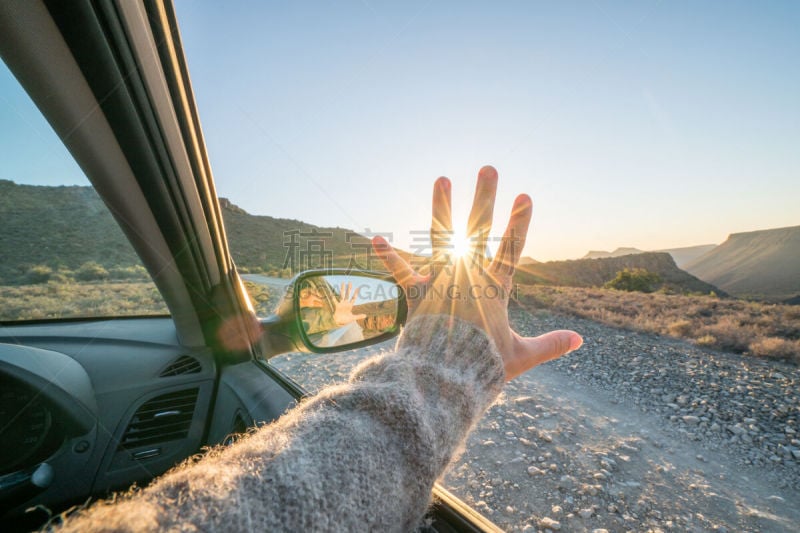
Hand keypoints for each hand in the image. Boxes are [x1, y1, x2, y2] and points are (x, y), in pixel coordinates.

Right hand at [333, 282, 366, 325]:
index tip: (357, 288)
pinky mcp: (337, 306)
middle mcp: (346, 303)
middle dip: (349, 289)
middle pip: (348, 294)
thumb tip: (365, 315)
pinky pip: (335, 301)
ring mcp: (341, 304)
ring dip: (342, 289)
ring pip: (342, 295)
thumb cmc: (346, 320)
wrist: (339, 322)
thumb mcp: (353, 318)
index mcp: (350, 305)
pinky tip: (331, 293)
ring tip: (342, 283)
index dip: (355, 293)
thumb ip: (359, 316)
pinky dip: (333, 297)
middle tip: (350, 282)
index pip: (353, 298)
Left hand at [372, 165, 581, 380]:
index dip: (518, 222)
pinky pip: (402, 273)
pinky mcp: (417, 293)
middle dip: (484, 198)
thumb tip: (580, 340)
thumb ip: (550, 345)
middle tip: (488, 168)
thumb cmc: (482, 366)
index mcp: (493, 289)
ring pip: (440, 236)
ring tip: (442, 178)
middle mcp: (466, 276)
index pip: (511, 248)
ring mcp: (440, 280)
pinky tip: (374, 239)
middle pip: (478, 230)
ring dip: (441, 206)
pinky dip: (389, 258)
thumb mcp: (521, 357)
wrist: (443, 376)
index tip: (524, 195)